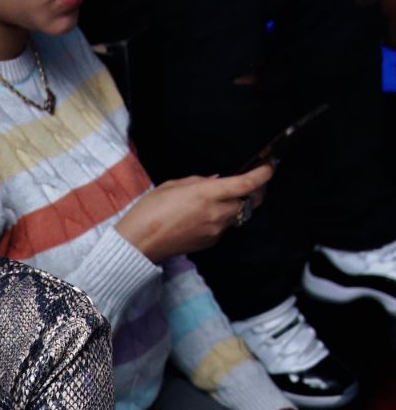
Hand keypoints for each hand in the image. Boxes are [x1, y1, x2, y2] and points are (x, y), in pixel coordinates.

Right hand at [116, 165, 273, 264]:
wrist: (139, 243)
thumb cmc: (150, 210)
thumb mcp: (174, 185)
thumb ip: (199, 182)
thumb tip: (216, 181)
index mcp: (207, 194)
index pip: (246, 184)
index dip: (263, 174)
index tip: (270, 166)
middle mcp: (216, 213)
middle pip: (251, 201)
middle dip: (256, 191)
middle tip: (253, 182)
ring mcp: (215, 230)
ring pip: (239, 215)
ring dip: (239, 205)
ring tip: (226, 197)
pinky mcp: (210, 242)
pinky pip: (225, 227)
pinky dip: (223, 218)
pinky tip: (208, 215)